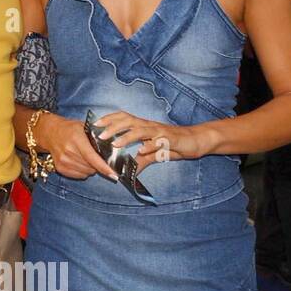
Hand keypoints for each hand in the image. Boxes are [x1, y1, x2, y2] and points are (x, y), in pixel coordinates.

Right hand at [39, 113, 118, 180]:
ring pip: (86, 173)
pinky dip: (83, 171)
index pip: (93, 157)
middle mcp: (68, 151)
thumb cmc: (70, 129)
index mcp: (76, 139)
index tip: (114, 175)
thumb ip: (97, 138)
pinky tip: (80, 162)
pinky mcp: (60, 167)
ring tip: (87, 158)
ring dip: (91, 168)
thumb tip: (113, 150)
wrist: (50, 132)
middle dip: (98, 165)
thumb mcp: (84, 128)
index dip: (104, 167)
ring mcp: (63, 161)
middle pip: (91, 167)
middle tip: (97, 157)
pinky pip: (78, 175)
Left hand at [95, 112, 209, 171]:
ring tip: (115, 143)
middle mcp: (150, 126)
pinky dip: (150, 145)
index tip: (95, 125)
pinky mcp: (170, 138)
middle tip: (100, 135)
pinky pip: (159, 141)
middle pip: (128, 121)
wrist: (195, 140)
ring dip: (127, 136)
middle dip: (113, 127)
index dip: (109, 119)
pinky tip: (142, 150)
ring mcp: (160, 131)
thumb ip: (141, 161)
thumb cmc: (174, 144)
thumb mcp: (154, 154)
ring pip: (141, 130)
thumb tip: (129, 171)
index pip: (124, 118)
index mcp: (144, 127)